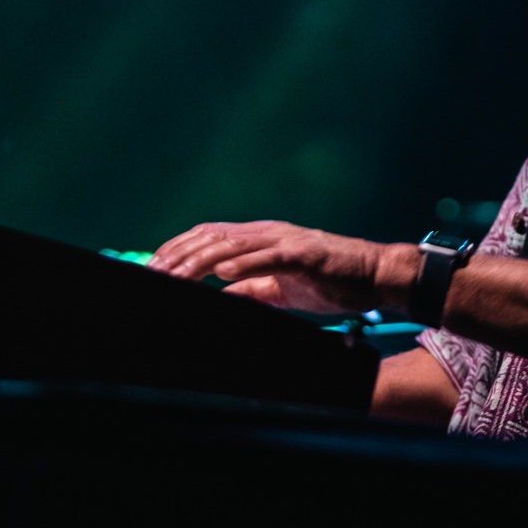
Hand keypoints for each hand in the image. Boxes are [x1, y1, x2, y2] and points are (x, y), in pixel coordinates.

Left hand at [149, 220, 417, 314]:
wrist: (373, 275)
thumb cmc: (329, 280)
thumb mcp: (280, 289)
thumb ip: (249, 289)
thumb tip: (218, 294)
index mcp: (259, 239)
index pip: (208, 237)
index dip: (178, 249)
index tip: (154, 267)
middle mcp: (267, 233)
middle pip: (212, 237)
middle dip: (179, 255)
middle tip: (154, 273)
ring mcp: (285, 241)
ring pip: (233, 245)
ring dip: (201, 260)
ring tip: (177, 274)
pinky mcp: (304, 255)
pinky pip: (269, 258)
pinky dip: (244, 264)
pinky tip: (223, 274)